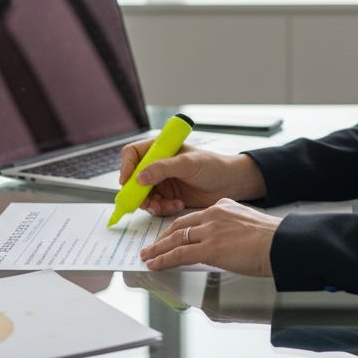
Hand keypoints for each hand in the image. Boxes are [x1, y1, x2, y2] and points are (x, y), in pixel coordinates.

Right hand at [119, 141, 266, 215]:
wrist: (231, 184)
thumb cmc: (214, 166)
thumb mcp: (188, 164)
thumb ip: (163, 168)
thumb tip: (140, 177)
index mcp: (160, 149)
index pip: (132, 154)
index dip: (126, 167)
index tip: (128, 182)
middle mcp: (158, 164)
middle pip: (133, 178)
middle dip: (137, 192)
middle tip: (144, 202)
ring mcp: (162, 181)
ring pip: (142, 195)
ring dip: (151, 203)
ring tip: (165, 205)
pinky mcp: (168, 196)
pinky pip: (155, 205)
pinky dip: (162, 208)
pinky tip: (177, 205)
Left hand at [139, 198, 281, 276]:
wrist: (282, 244)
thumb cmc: (274, 240)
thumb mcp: (248, 226)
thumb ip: (231, 230)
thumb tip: (224, 245)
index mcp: (224, 207)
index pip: (194, 217)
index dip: (179, 228)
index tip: (171, 235)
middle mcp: (214, 215)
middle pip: (179, 225)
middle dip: (163, 237)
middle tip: (152, 246)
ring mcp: (210, 231)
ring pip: (176, 239)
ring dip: (158, 250)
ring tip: (148, 257)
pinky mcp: (209, 248)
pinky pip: (179, 254)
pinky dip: (164, 260)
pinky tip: (156, 264)